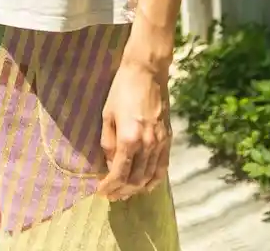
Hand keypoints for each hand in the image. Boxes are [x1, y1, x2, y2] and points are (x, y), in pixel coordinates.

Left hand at [97, 58, 170, 200]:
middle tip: (111, 196)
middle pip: (135, 179)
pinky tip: (146, 185)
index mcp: (129, 138)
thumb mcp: (107, 115)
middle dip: (122, 191)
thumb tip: (109, 163)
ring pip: (150, 176)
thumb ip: (108, 142)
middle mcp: (147, 144)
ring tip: (125, 194)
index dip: (109, 186)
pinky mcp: (168, 139)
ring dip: (136, 189)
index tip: (101, 191)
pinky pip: (162, 167)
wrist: (147, 73)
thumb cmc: (122, 90)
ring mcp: (160, 143)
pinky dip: (154, 180)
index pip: (119, 173)